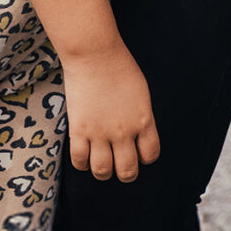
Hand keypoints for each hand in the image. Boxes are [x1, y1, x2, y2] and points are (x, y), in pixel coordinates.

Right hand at [62, 45, 159, 182]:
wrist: (96, 56)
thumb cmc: (120, 67)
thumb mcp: (141, 93)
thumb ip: (140, 116)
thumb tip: (137, 131)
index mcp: (144, 120)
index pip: (151, 153)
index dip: (146, 158)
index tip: (140, 156)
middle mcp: (124, 131)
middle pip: (128, 169)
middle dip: (126, 174)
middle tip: (122, 170)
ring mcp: (100, 133)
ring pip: (103, 170)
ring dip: (104, 173)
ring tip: (102, 168)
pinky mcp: (79, 131)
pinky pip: (79, 160)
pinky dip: (82, 164)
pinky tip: (84, 158)